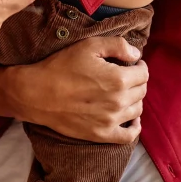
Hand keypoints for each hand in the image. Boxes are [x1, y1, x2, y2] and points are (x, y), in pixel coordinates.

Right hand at [0, 36, 147, 143]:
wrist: (37, 93)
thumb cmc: (61, 66)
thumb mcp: (88, 46)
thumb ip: (117, 46)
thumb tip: (137, 55)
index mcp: (119, 79)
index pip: (143, 73)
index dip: (139, 66)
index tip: (132, 63)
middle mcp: (119, 102)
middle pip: (141, 91)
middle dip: (137, 81)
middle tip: (125, 76)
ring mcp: (111, 120)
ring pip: (137, 110)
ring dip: (134, 100)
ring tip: (123, 93)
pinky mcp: (102, 134)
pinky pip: (129, 135)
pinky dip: (134, 127)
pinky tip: (131, 119)